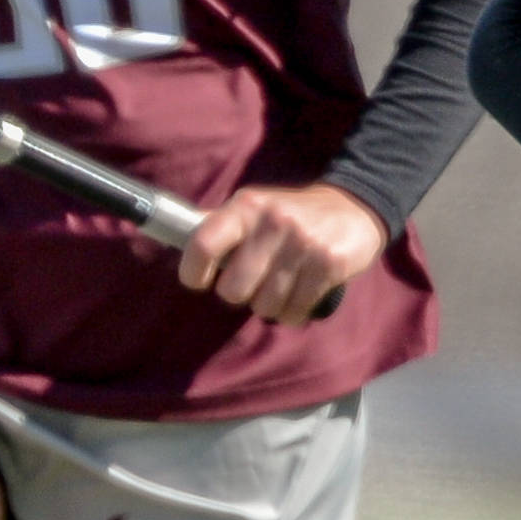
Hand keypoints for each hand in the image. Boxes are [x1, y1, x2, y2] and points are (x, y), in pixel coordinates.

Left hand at [178, 181, 385, 322]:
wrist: (354, 208)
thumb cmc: (290, 214)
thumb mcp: (254, 207)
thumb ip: (217, 224)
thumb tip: (166, 232)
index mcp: (245, 207)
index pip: (203, 244)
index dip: (193, 272)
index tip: (199, 281)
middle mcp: (272, 222)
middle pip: (233, 290)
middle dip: (241, 294)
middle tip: (254, 283)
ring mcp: (303, 243)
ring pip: (265, 306)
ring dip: (271, 306)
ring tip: (281, 287)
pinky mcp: (328, 264)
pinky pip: (295, 312)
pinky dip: (293, 312)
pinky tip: (300, 294)